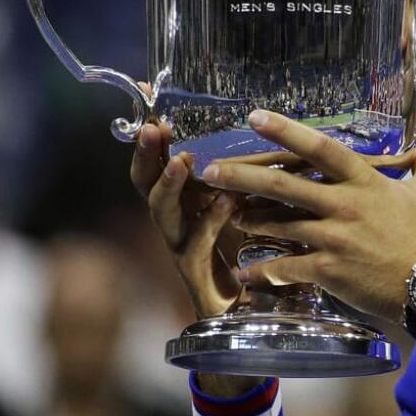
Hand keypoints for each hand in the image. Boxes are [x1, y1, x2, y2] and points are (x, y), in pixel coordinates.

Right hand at [129, 120, 242, 320]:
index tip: (149, 104)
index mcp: (183, 202)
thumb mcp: (247, 207)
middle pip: (146, 184)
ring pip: (162, 213)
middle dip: (147, 154)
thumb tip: (268, 134)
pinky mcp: (195, 274)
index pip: (157, 163)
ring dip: (169, 185)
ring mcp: (180, 248)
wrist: (248, 311)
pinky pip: (196, 244)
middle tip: (155, 127)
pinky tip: (226, 202)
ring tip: (182, 160)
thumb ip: (246, 178)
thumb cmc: (248, 252)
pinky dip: (211, 220)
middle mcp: (174, 222)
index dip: (150, 138)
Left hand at [200, 110, 415, 324]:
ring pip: (278, 226)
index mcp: (365, 182)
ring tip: (232, 218)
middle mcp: (343, 205)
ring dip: (250, 222)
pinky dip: (264, 272)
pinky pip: (286, 268)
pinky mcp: (328, 270)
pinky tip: (247, 275)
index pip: (319, 148)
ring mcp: (333, 238)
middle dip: (241, 177)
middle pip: (282, 186)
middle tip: (212, 171)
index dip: (285, 130)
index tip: (255, 117)